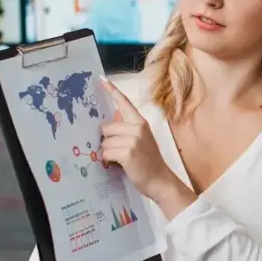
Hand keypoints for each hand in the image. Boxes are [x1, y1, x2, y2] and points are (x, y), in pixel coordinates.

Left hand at [99, 78, 178, 201]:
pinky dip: (108, 160)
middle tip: (119, 150)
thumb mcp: (141, 140)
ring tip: (121, 159)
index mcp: (141, 123)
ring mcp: (133, 140)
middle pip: (106, 127)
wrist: (160, 179)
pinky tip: (119, 164)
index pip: (125, 104)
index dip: (113, 92)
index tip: (102, 80)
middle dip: (107, 140)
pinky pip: (106, 153)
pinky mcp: (127, 152)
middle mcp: (138, 128)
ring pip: (105, 142)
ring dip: (108, 152)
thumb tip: (107, 125)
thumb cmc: (148, 161)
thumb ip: (127, 130)